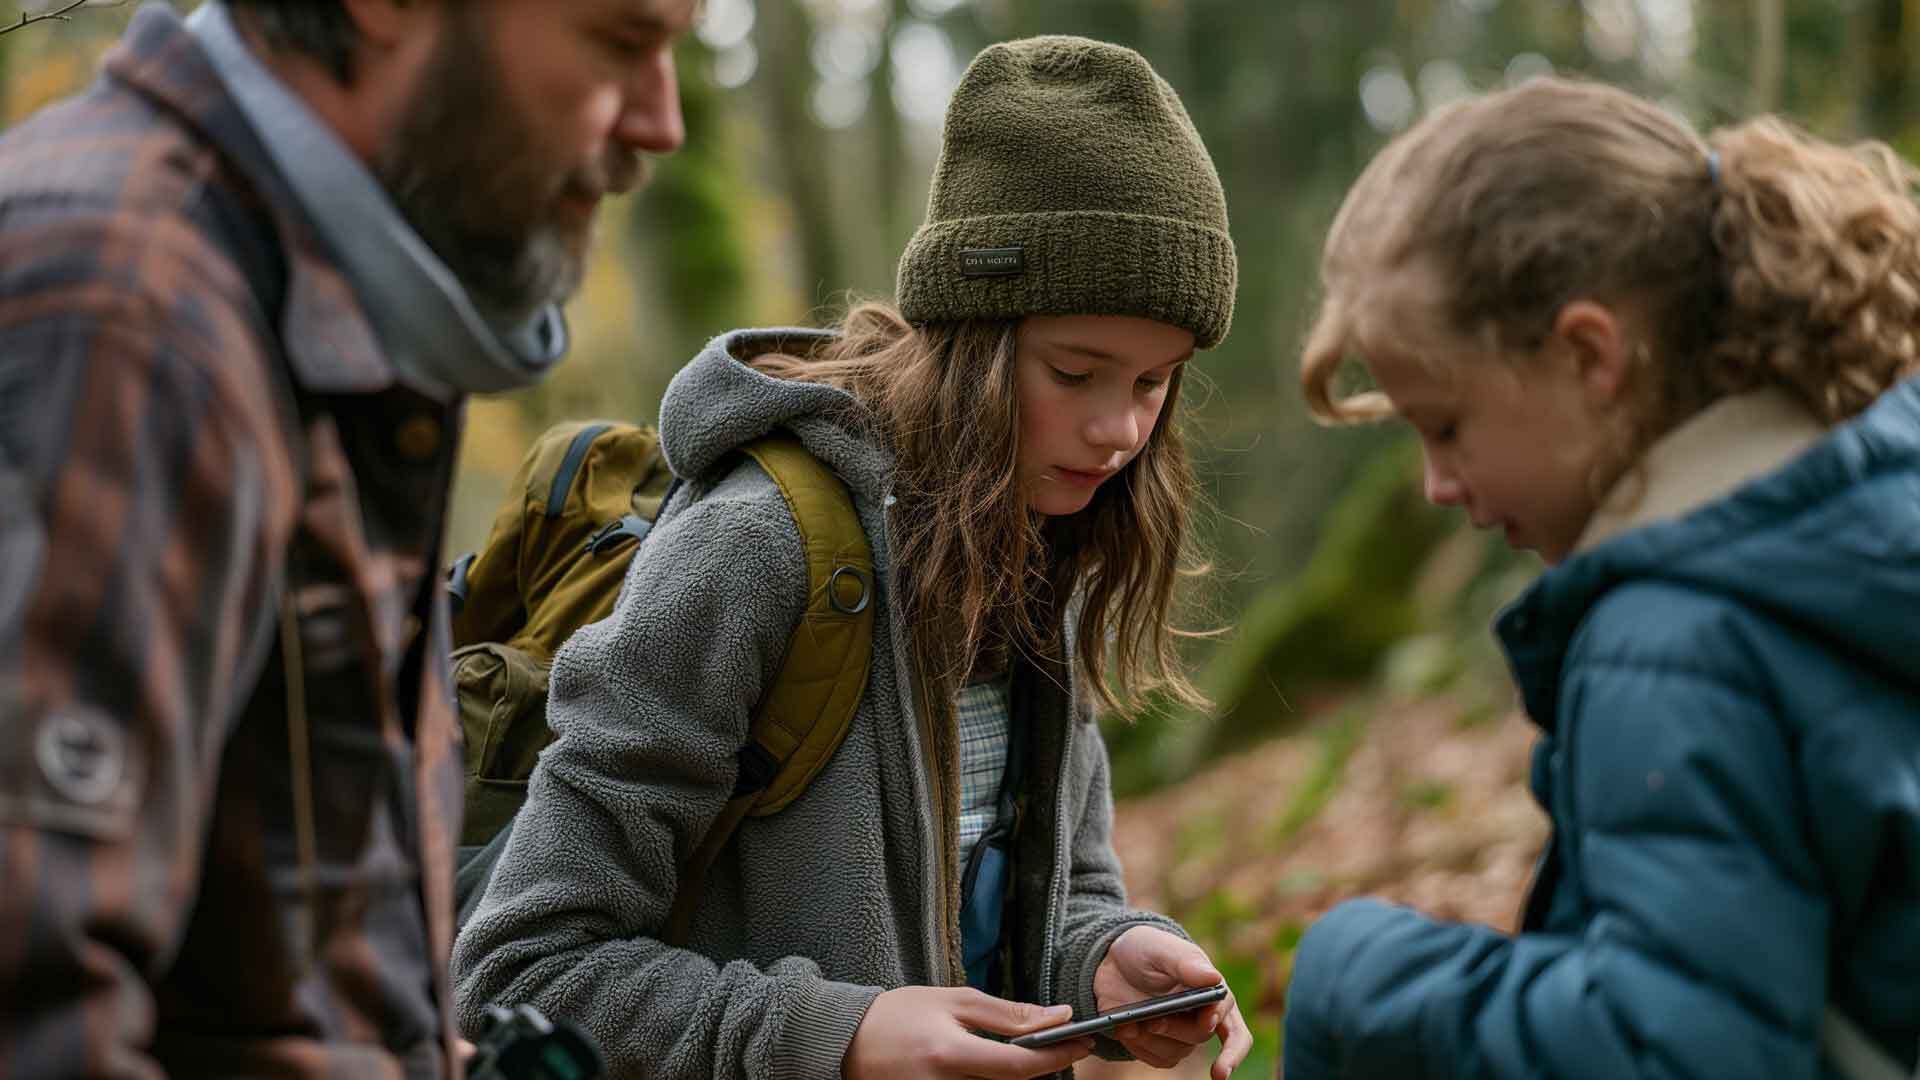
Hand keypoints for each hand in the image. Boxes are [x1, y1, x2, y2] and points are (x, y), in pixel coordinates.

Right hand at [844, 986, 1095, 1079]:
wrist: (846, 1041)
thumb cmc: (901, 1015)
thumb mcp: (954, 1001)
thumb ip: (1008, 1013)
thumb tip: (1057, 1016)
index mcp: (949, 1054)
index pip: (1019, 1067)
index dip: (1058, 1057)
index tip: (1083, 1042)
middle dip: (1041, 1068)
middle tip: (1058, 1045)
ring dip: (1016, 1078)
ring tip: (1022, 1055)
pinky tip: (995, 1068)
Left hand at [1093, 925, 1253, 1077]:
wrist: (1113, 963)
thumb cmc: (1146, 950)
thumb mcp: (1161, 948)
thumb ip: (1186, 962)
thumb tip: (1214, 978)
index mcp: (1214, 994)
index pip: (1235, 1031)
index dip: (1230, 1045)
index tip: (1208, 1024)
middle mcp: (1203, 1017)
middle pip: (1200, 1036)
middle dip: (1174, 1028)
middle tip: (1150, 1020)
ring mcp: (1181, 1034)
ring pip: (1177, 1052)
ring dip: (1152, 1039)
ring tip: (1129, 1021)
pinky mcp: (1160, 1045)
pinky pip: (1158, 1059)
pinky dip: (1140, 1047)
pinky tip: (1126, 1029)